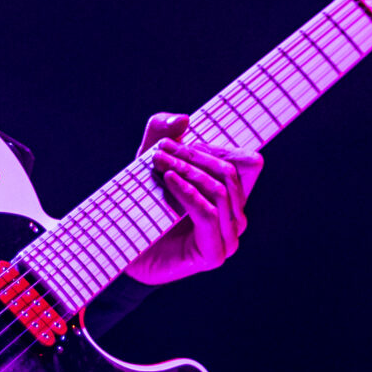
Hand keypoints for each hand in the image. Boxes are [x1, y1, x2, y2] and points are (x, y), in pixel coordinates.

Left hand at [125, 113, 262, 285]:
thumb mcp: (148, 161)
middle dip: (197, 156)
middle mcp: (235, 217)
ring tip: (160, 161)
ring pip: (221, 191)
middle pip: (232, 173)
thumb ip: (161, 133)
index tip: (185, 139)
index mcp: (230, 196)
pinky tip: (169, 179)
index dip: (220, 147)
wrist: (121, 249)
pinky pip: (209, 213)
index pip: (249, 163)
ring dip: (190, 171)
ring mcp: (228, 238)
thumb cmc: (140, 207)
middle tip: (163, 149)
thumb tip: (183, 118)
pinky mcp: (214, 254)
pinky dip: (189, 192)